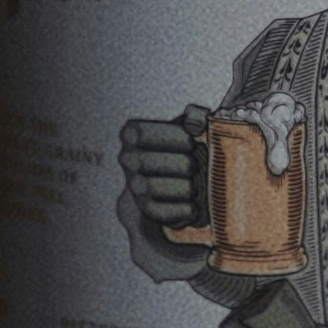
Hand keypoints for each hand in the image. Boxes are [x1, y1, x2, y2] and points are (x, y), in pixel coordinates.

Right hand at [120, 106, 212, 232]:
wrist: (184, 174)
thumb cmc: (186, 144)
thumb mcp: (191, 125)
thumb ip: (197, 117)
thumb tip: (198, 120)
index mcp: (134, 133)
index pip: (139, 133)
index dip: (168, 137)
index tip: (191, 141)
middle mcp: (128, 158)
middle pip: (143, 162)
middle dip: (176, 164)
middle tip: (196, 165)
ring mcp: (134, 184)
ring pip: (148, 187)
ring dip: (179, 187)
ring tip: (196, 185)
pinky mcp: (144, 207)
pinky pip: (155, 211)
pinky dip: (178, 210)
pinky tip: (193, 206)